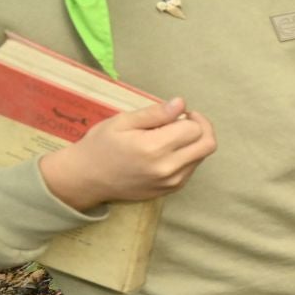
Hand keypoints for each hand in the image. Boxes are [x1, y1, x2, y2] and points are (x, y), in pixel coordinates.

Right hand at [39, 97, 215, 210]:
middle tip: (185, 120)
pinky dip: (188, 156)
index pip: (194, 129)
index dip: (190, 117)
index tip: (177, 113)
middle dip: (203, 127)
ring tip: (171, 136)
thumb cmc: (101, 145)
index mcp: (154, 148)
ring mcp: (171, 182)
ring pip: (202, 157)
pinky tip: (168, 151)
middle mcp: (168, 168)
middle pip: (208, 144)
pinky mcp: (170, 190)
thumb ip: (155, 113)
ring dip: (195, 143)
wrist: (86, 179)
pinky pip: (191, 169)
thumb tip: (181, 104)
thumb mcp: (123, 122)